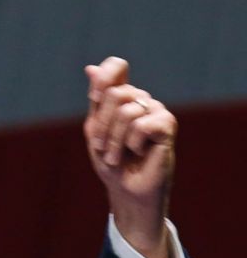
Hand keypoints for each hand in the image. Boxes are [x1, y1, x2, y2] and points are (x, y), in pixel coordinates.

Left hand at [84, 57, 176, 257]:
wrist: (125, 191)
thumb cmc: (111, 163)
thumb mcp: (95, 131)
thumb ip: (96, 101)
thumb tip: (90, 68)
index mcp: (123, 97)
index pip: (117, 66)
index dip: (104, 78)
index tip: (94, 98)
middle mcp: (141, 99)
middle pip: (115, 93)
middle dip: (101, 126)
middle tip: (102, 148)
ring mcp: (156, 111)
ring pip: (126, 111)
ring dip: (113, 140)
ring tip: (117, 157)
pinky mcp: (167, 125)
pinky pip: (141, 124)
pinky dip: (131, 143)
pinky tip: (138, 153)